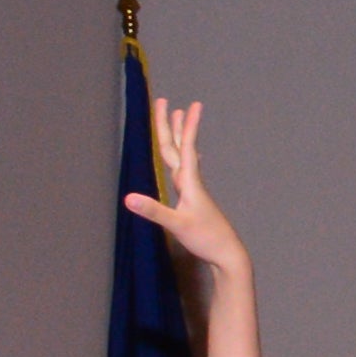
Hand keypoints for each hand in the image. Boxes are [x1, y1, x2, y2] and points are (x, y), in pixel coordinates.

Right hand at [120, 95, 244, 278]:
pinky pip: (184, 170)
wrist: (227, 254)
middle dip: (171, 124)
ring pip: (181, 156)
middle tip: (165, 102)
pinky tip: (189, 157)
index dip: (188, 126)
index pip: (186, 147)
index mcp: (189, 182)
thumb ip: (153, 210)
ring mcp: (193, 190)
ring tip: (178, 116)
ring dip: (177, 135)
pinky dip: (184, 157)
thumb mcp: (176, 225)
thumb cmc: (205, 239)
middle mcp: (191, 181)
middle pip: (177, 147)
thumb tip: (128, 198)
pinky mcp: (192, 199)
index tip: (193, 105)